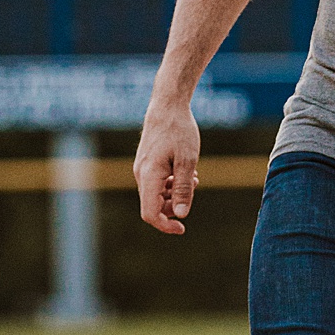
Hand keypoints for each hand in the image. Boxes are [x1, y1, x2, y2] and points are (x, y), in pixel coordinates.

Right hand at [134, 104, 200, 234]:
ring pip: (156, 195)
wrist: (167, 107)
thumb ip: (183, 189)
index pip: (150, 214)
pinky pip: (156, 183)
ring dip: (175, 193)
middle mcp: (141, 175)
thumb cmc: (179, 131)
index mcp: (149, 176)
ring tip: (192, 177)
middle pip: (154, 206)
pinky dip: (171, 184)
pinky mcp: (146, 163)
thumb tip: (181, 215)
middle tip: (193, 186)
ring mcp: (142, 169)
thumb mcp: (188, 161)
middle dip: (174, 205)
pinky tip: (185, 172)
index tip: (182, 228)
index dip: (165, 225)